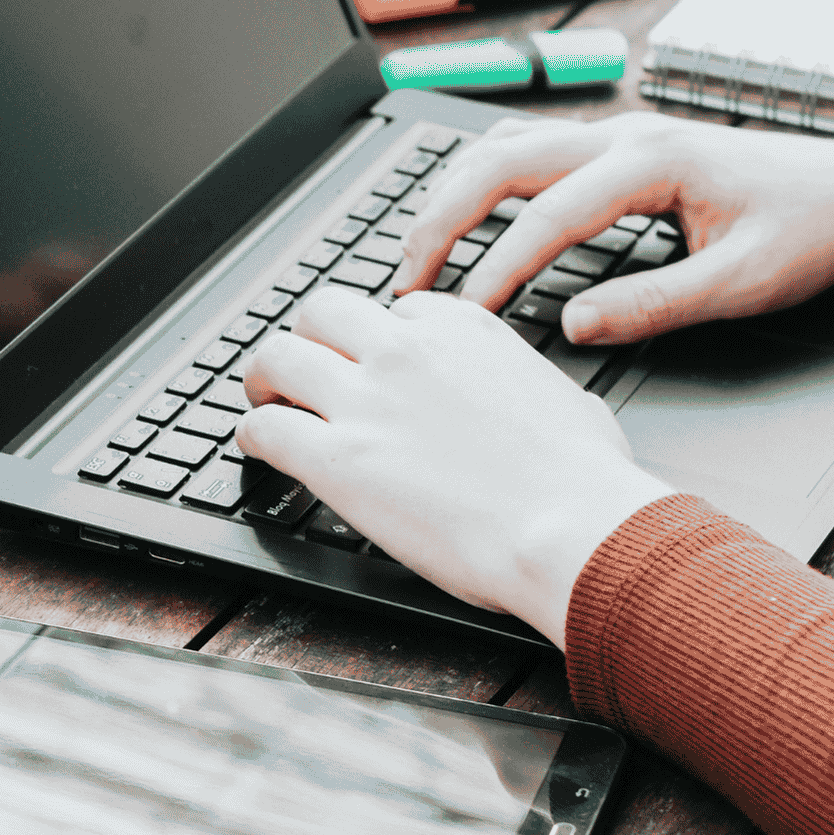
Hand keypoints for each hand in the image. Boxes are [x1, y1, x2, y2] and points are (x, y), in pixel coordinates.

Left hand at [236, 286, 671, 649]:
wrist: (569, 525)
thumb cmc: (582, 478)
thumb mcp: (563, 398)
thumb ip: (520, 383)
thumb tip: (521, 398)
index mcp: (462, 329)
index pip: (397, 309)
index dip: (379, 340)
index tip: (377, 365)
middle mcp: (406, 350)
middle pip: (323, 312)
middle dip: (310, 340)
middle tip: (303, 372)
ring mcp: (365, 400)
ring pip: (277, 355)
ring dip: (264, 379)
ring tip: (265, 402)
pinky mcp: (335, 457)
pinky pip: (263, 427)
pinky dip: (251, 436)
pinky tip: (259, 450)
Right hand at [391, 114, 833, 346]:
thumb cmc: (807, 232)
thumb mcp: (741, 285)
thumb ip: (654, 307)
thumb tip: (573, 326)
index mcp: (653, 163)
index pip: (547, 217)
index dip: (494, 271)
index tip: (460, 319)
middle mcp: (625, 135)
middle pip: (499, 161)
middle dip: (441, 220)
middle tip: (406, 283)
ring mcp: (618, 134)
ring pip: (504, 145)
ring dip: (451, 195)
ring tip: (417, 256)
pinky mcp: (617, 147)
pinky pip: (528, 149)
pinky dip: (481, 183)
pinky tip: (463, 220)